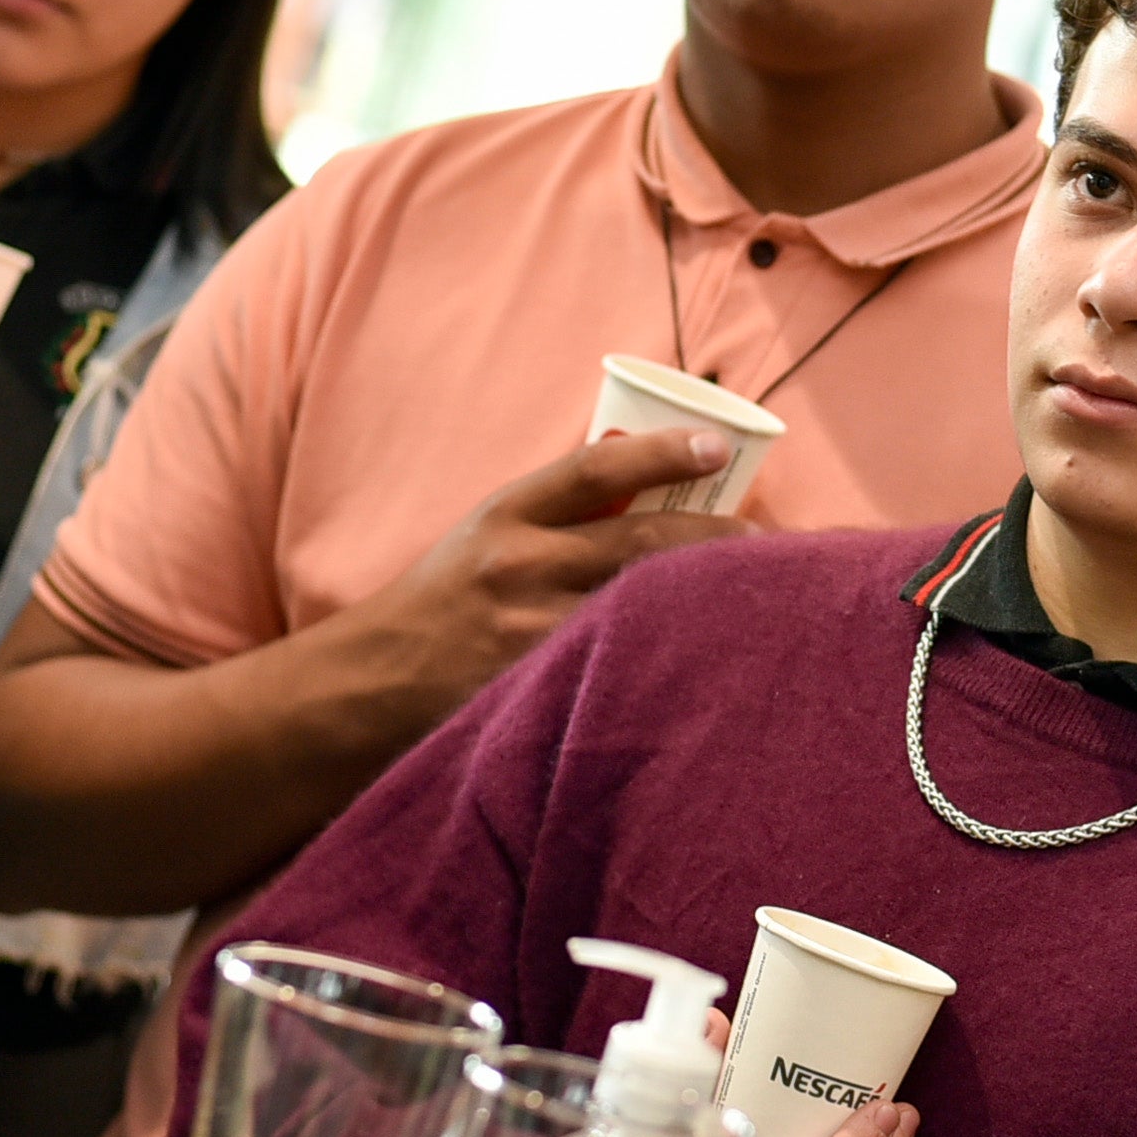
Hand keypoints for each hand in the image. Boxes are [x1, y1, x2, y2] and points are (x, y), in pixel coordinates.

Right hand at [344, 429, 750, 728]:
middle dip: (714, 541)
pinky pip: (616, 672)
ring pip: (638, 613)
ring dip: (704, 605)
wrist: (366, 684)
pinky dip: (666, 663)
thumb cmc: (444, 601)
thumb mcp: (488, 534)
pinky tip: (712, 665)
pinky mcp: (535, 691)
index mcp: (508, 514)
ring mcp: (528, 633)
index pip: (595, 470)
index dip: (663, 453)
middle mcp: (518, 567)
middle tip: (770, 542)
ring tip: (764, 600)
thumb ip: (561, 511)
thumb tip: (650, 471)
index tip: (718, 445)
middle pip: (638, 545)